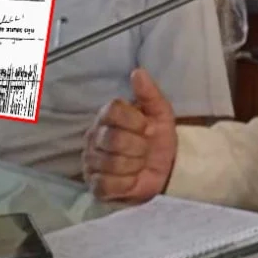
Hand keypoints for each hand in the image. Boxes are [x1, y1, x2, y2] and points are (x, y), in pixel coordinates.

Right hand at [82, 68, 177, 201]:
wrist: (166, 170)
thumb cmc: (159, 139)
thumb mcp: (161, 113)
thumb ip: (149, 93)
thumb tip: (138, 72)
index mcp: (107, 116)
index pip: (112, 110)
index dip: (135, 121)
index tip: (148, 128)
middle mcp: (93, 136)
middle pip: (112, 138)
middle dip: (138, 146)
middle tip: (145, 150)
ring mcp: (91, 161)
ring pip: (111, 163)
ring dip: (134, 166)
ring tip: (139, 164)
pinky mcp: (94, 185)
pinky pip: (106, 184)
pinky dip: (125, 184)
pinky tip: (131, 179)